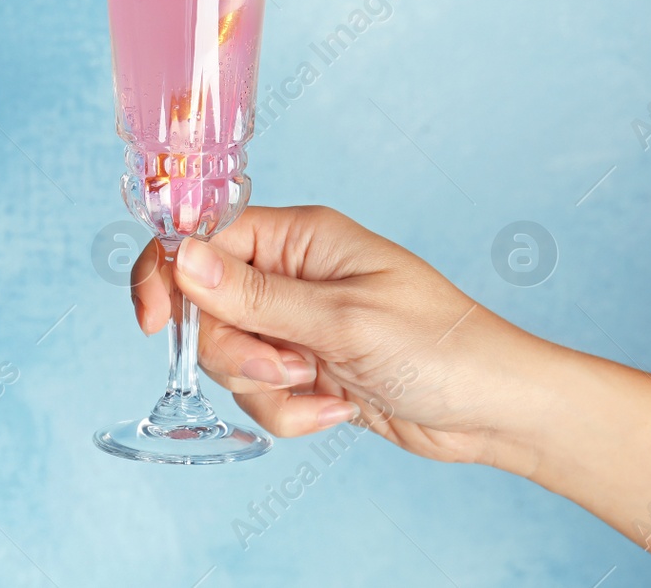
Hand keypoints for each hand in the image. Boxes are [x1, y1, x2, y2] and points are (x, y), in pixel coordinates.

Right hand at [130, 205, 552, 467]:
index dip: (169, 276)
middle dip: (235, 351)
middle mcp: (290, 273)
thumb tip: (181, 258)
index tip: (154, 324)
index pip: (203, 238)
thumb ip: (255, 296)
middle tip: (286, 368)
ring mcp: (295, 323)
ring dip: (265, 386)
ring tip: (321, 390)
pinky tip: (336, 410)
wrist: (496, 411)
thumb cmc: (442, 347)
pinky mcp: (304, 368)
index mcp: (299, 237)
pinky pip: (258, 391)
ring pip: (227, 355)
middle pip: (205, 308)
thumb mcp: (342, 321)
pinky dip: (288, 411)